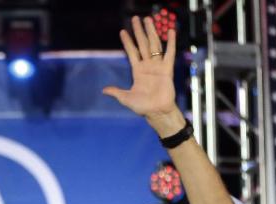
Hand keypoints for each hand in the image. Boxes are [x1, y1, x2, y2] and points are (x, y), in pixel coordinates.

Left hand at [103, 16, 180, 132]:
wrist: (157, 112)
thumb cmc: (142, 107)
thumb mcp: (126, 98)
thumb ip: (116, 92)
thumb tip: (104, 90)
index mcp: (138, 71)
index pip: (131, 52)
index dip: (127, 42)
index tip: (122, 31)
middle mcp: (147, 66)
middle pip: (142, 44)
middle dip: (139, 31)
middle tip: (135, 18)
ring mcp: (157, 66)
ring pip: (154, 45)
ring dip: (151, 32)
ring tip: (148, 19)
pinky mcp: (167, 69)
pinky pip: (169, 53)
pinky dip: (171, 42)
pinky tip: (170, 31)